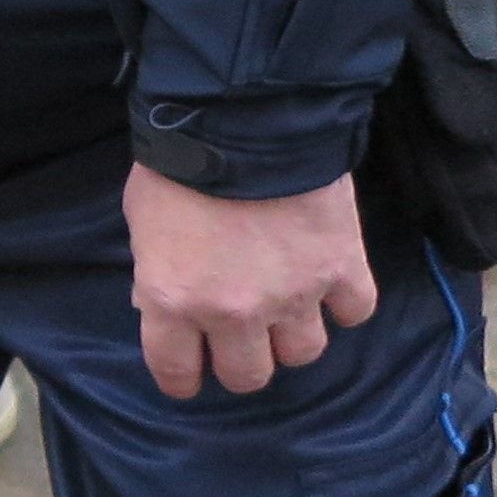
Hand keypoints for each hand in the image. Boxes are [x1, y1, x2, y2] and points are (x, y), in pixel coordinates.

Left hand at [124, 166, 377, 399]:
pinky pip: (355, 312)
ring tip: (287, 307)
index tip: (191, 372)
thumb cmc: (179, 164)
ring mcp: (293, 295)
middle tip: (242, 337)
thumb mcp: (141, 222)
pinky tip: (331, 285)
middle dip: (242, 360)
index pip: (176, 372)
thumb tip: (166, 304)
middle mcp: (234, 312)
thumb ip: (156, 273)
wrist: (244, 118)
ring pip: (303, 353)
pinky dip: (345, 303)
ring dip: (293, 335)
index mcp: (173, 300)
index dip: (183, 377)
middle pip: (248, 375)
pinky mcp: (341, 269)